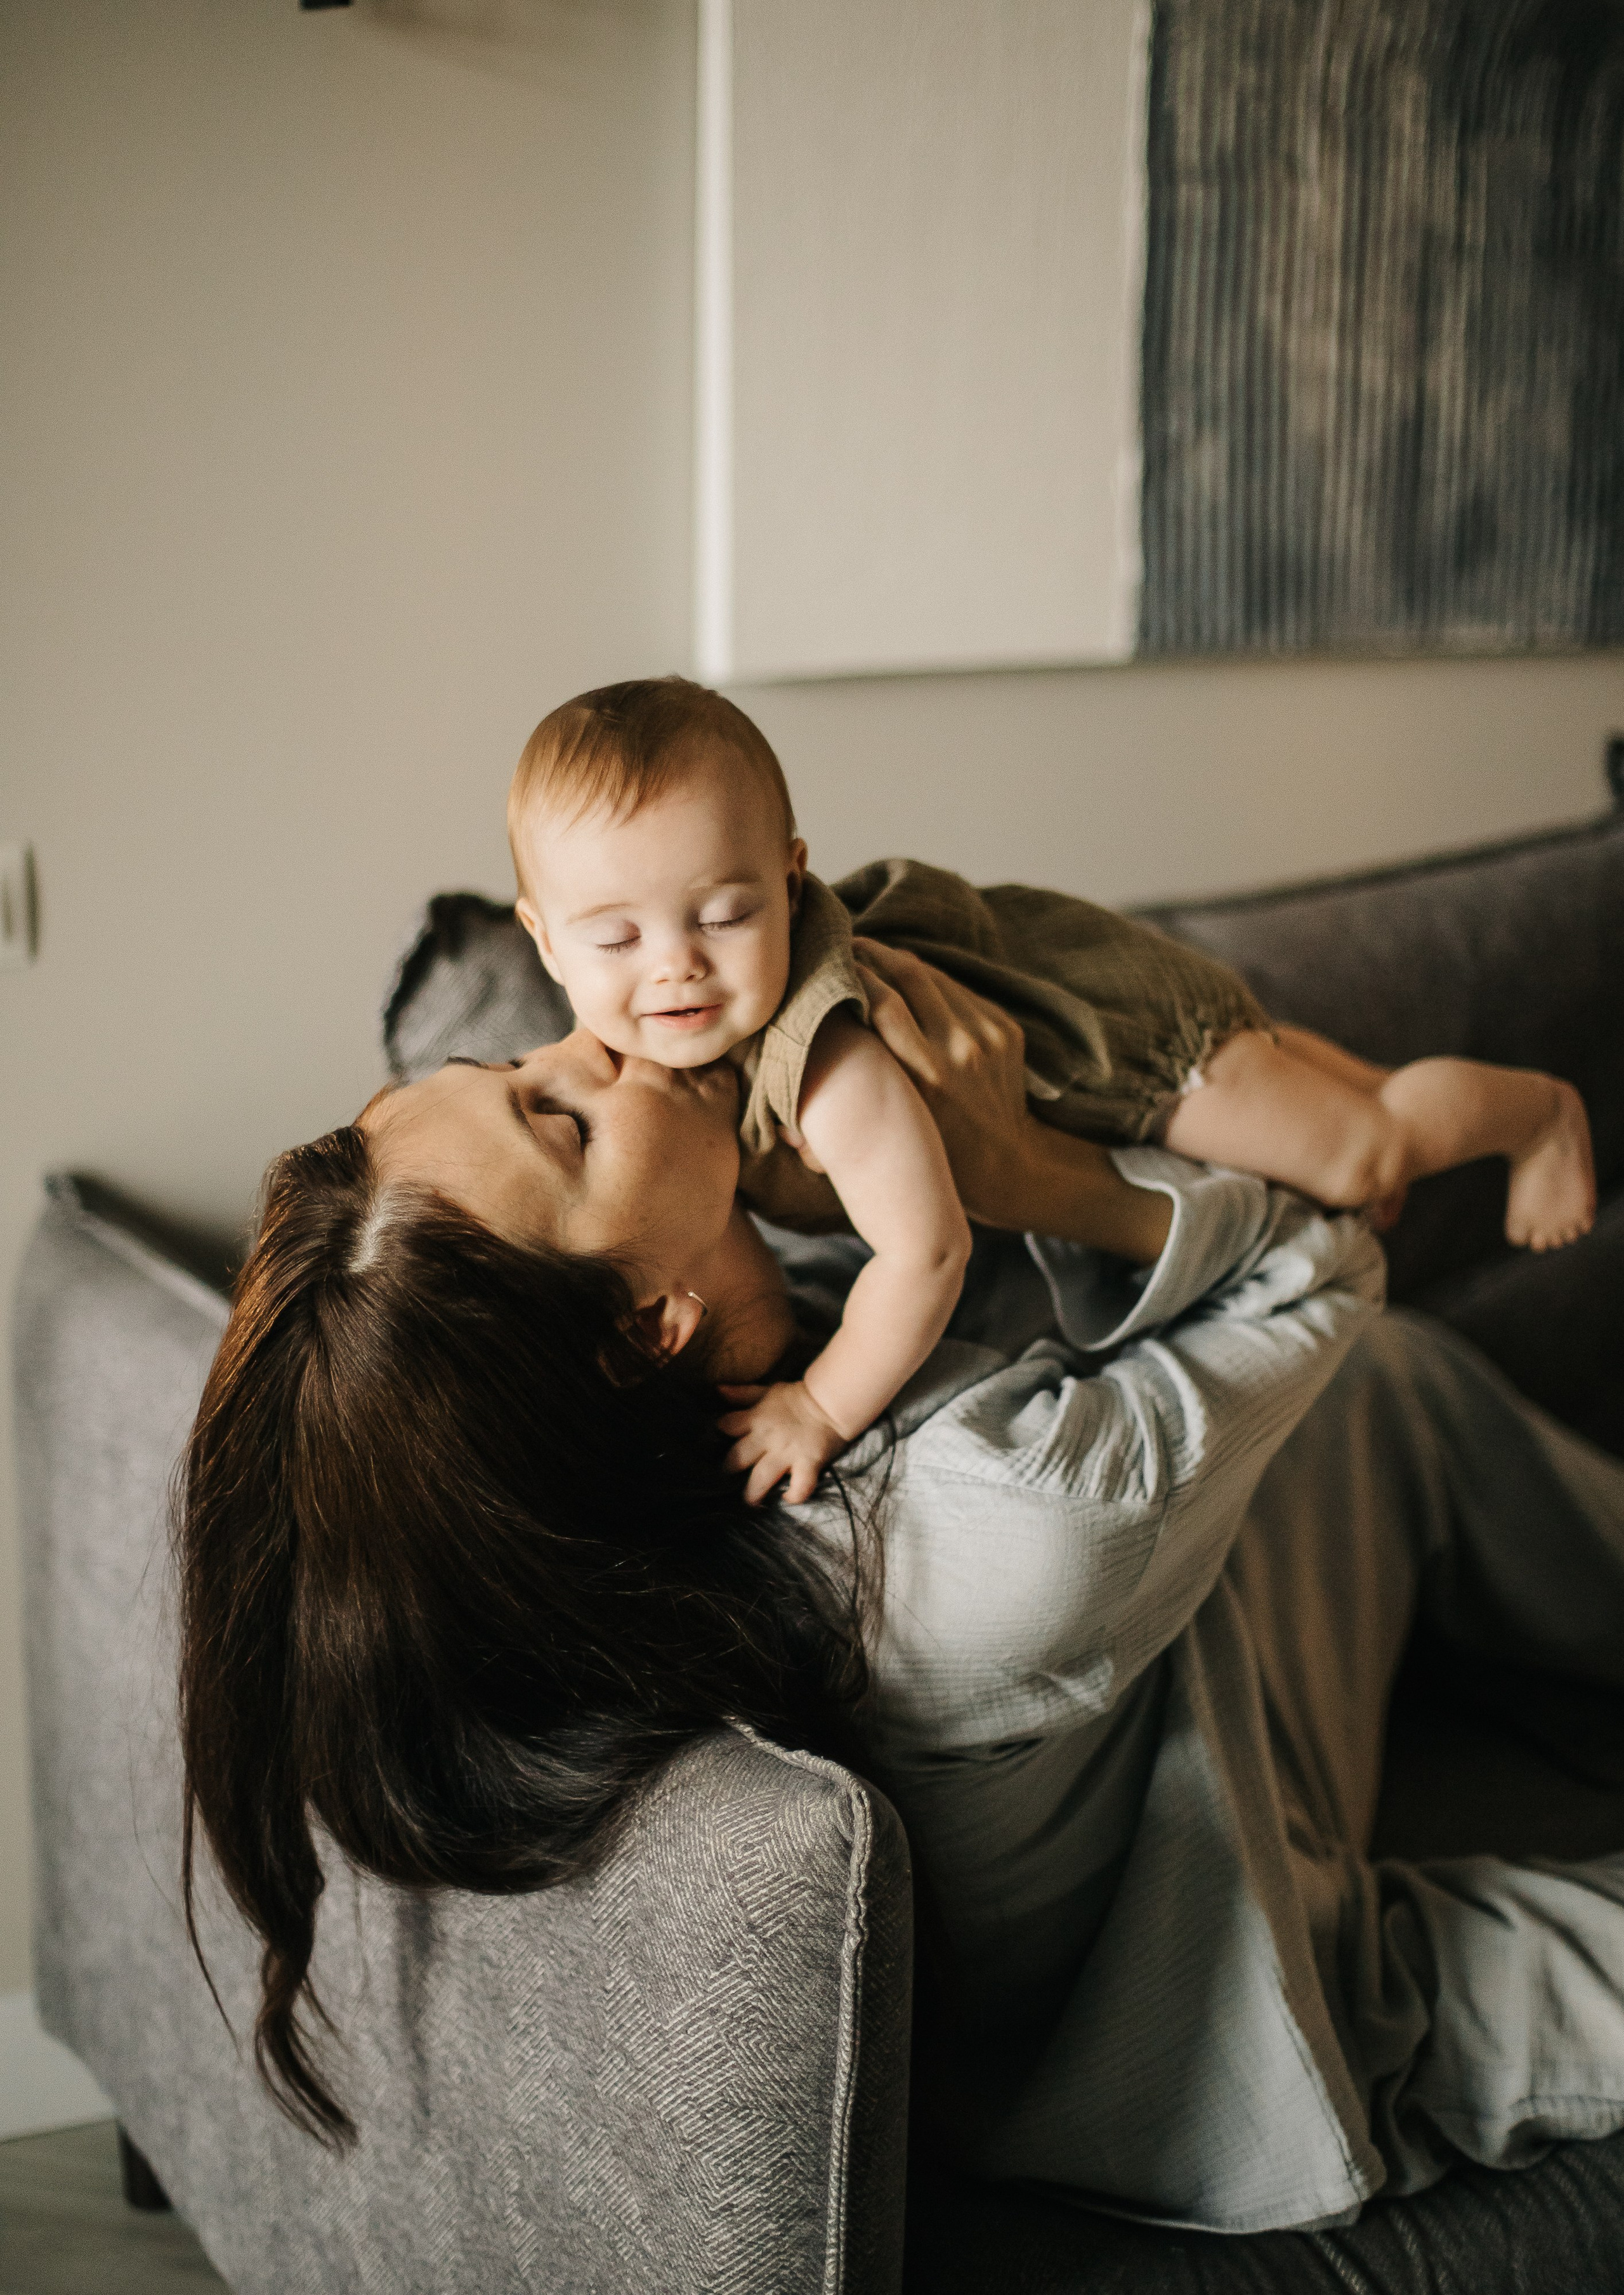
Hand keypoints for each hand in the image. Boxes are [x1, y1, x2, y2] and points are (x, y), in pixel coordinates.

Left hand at [718, 1379, 847, 1505]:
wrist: (832, 1402)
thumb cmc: (799, 1396)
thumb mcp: (768, 1391)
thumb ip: (744, 1394)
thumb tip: (718, 1390)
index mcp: (756, 1418)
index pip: (727, 1425)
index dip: (719, 1432)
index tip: (714, 1440)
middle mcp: (767, 1438)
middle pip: (738, 1458)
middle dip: (729, 1469)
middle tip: (725, 1477)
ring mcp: (787, 1453)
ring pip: (761, 1478)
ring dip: (753, 1494)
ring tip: (750, 1502)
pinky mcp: (807, 1464)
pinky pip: (800, 1486)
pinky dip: (794, 1495)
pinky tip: (788, 1498)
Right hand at [852, 938, 1032, 1225]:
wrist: (1006, 1165)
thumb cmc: (934, 1154)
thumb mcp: (887, 1136)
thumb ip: (843, 1116)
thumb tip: (784, 1116)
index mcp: (925, 1077)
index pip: (882, 1002)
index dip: (854, 975)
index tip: (828, 965)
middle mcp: (959, 1050)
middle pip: (909, 976)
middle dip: (873, 954)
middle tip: (845, 946)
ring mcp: (988, 1037)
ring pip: (935, 976)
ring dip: (899, 960)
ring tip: (871, 955)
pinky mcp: (1006, 1031)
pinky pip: (960, 991)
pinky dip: (931, 981)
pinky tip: (910, 980)